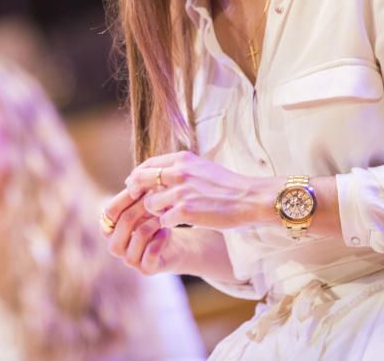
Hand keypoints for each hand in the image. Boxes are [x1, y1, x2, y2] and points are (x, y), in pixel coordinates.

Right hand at [100, 187, 232, 276]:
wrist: (180, 244)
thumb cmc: (158, 220)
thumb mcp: (146, 205)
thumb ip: (137, 195)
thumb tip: (135, 179)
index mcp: (110, 228)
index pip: (109, 212)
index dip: (125, 198)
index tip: (142, 187)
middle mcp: (116, 245)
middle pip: (121, 224)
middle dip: (140, 209)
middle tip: (156, 199)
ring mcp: (130, 259)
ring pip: (135, 239)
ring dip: (151, 223)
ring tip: (163, 215)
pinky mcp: (146, 269)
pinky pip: (148, 257)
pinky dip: (158, 241)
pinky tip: (166, 231)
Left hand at [125, 150, 280, 229]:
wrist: (250, 199)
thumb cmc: (228, 186)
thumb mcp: (202, 167)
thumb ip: (181, 168)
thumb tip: (158, 173)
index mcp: (182, 159)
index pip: (148, 164)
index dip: (137, 175)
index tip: (133, 184)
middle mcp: (179, 172)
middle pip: (141, 180)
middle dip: (136, 192)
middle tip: (136, 201)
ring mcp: (181, 192)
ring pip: (150, 203)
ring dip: (156, 211)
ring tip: (169, 214)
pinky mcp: (185, 211)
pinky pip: (163, 220)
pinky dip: (168, 224)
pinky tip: (178, 224)